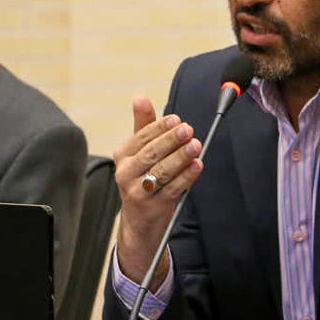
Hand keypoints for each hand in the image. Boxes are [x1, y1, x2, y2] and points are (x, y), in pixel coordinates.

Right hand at [113, 95, 203, 290]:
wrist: (138, 223)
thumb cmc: (141, 179)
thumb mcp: (138, 153)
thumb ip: (142, 125)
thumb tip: (140, 97)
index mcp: (122, 156)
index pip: (141, 138)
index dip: (159, 128)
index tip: (175, 119)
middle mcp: (126, 174)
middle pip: (151, 154)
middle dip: (171, 140)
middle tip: (188, 129)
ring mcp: (139, 192)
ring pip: (162, 171)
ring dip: (180, 157)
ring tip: (196, 145)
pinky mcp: (154, 206)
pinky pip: (173, 188)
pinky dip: (186, 176)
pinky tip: (197, 165)